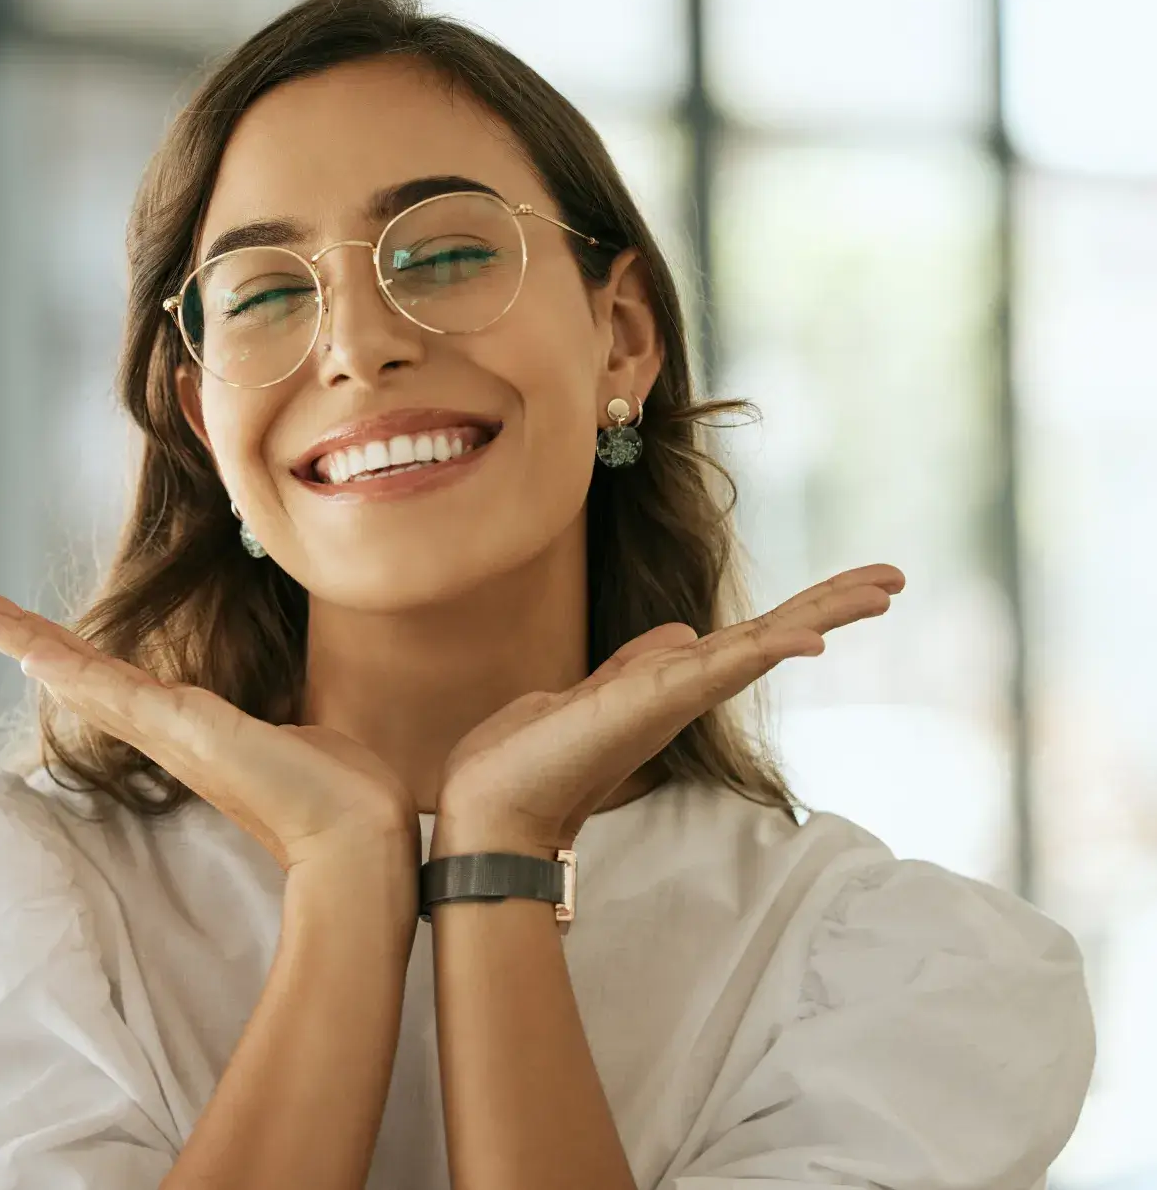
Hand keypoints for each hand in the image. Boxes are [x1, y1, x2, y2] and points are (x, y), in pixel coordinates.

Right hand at [0, 586, 419, 872]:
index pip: (111, 681)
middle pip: (76, 675)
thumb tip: (290, 723)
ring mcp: (172, 733)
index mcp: (187, 730)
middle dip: (20, 636)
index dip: (64, 653)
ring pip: (82, 677)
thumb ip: (274, 725)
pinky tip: (30, 651)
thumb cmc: (337, 792)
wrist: (360, 834)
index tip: (25, 632)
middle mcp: (167, 733)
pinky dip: (71, 670)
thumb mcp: (295, 737)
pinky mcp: (188, 733)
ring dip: (24, 639)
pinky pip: (117, 693)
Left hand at [433, 564, 906, 856]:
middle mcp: (684, 692)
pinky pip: (721, 669)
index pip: (750, 638)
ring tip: (882, 588)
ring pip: (761, 646)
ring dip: (822, 615)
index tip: (856, 587)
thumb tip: (680, 632)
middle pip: (772, 638)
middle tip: (895, 579)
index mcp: (671, 684)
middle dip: (832, 606)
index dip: (802, 612)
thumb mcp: (592, 693)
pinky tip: (812, 638)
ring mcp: (674, 698)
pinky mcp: (653, 703)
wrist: (489, 805)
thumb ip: (638, 664)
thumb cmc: (531, 757)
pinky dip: (767, 651)